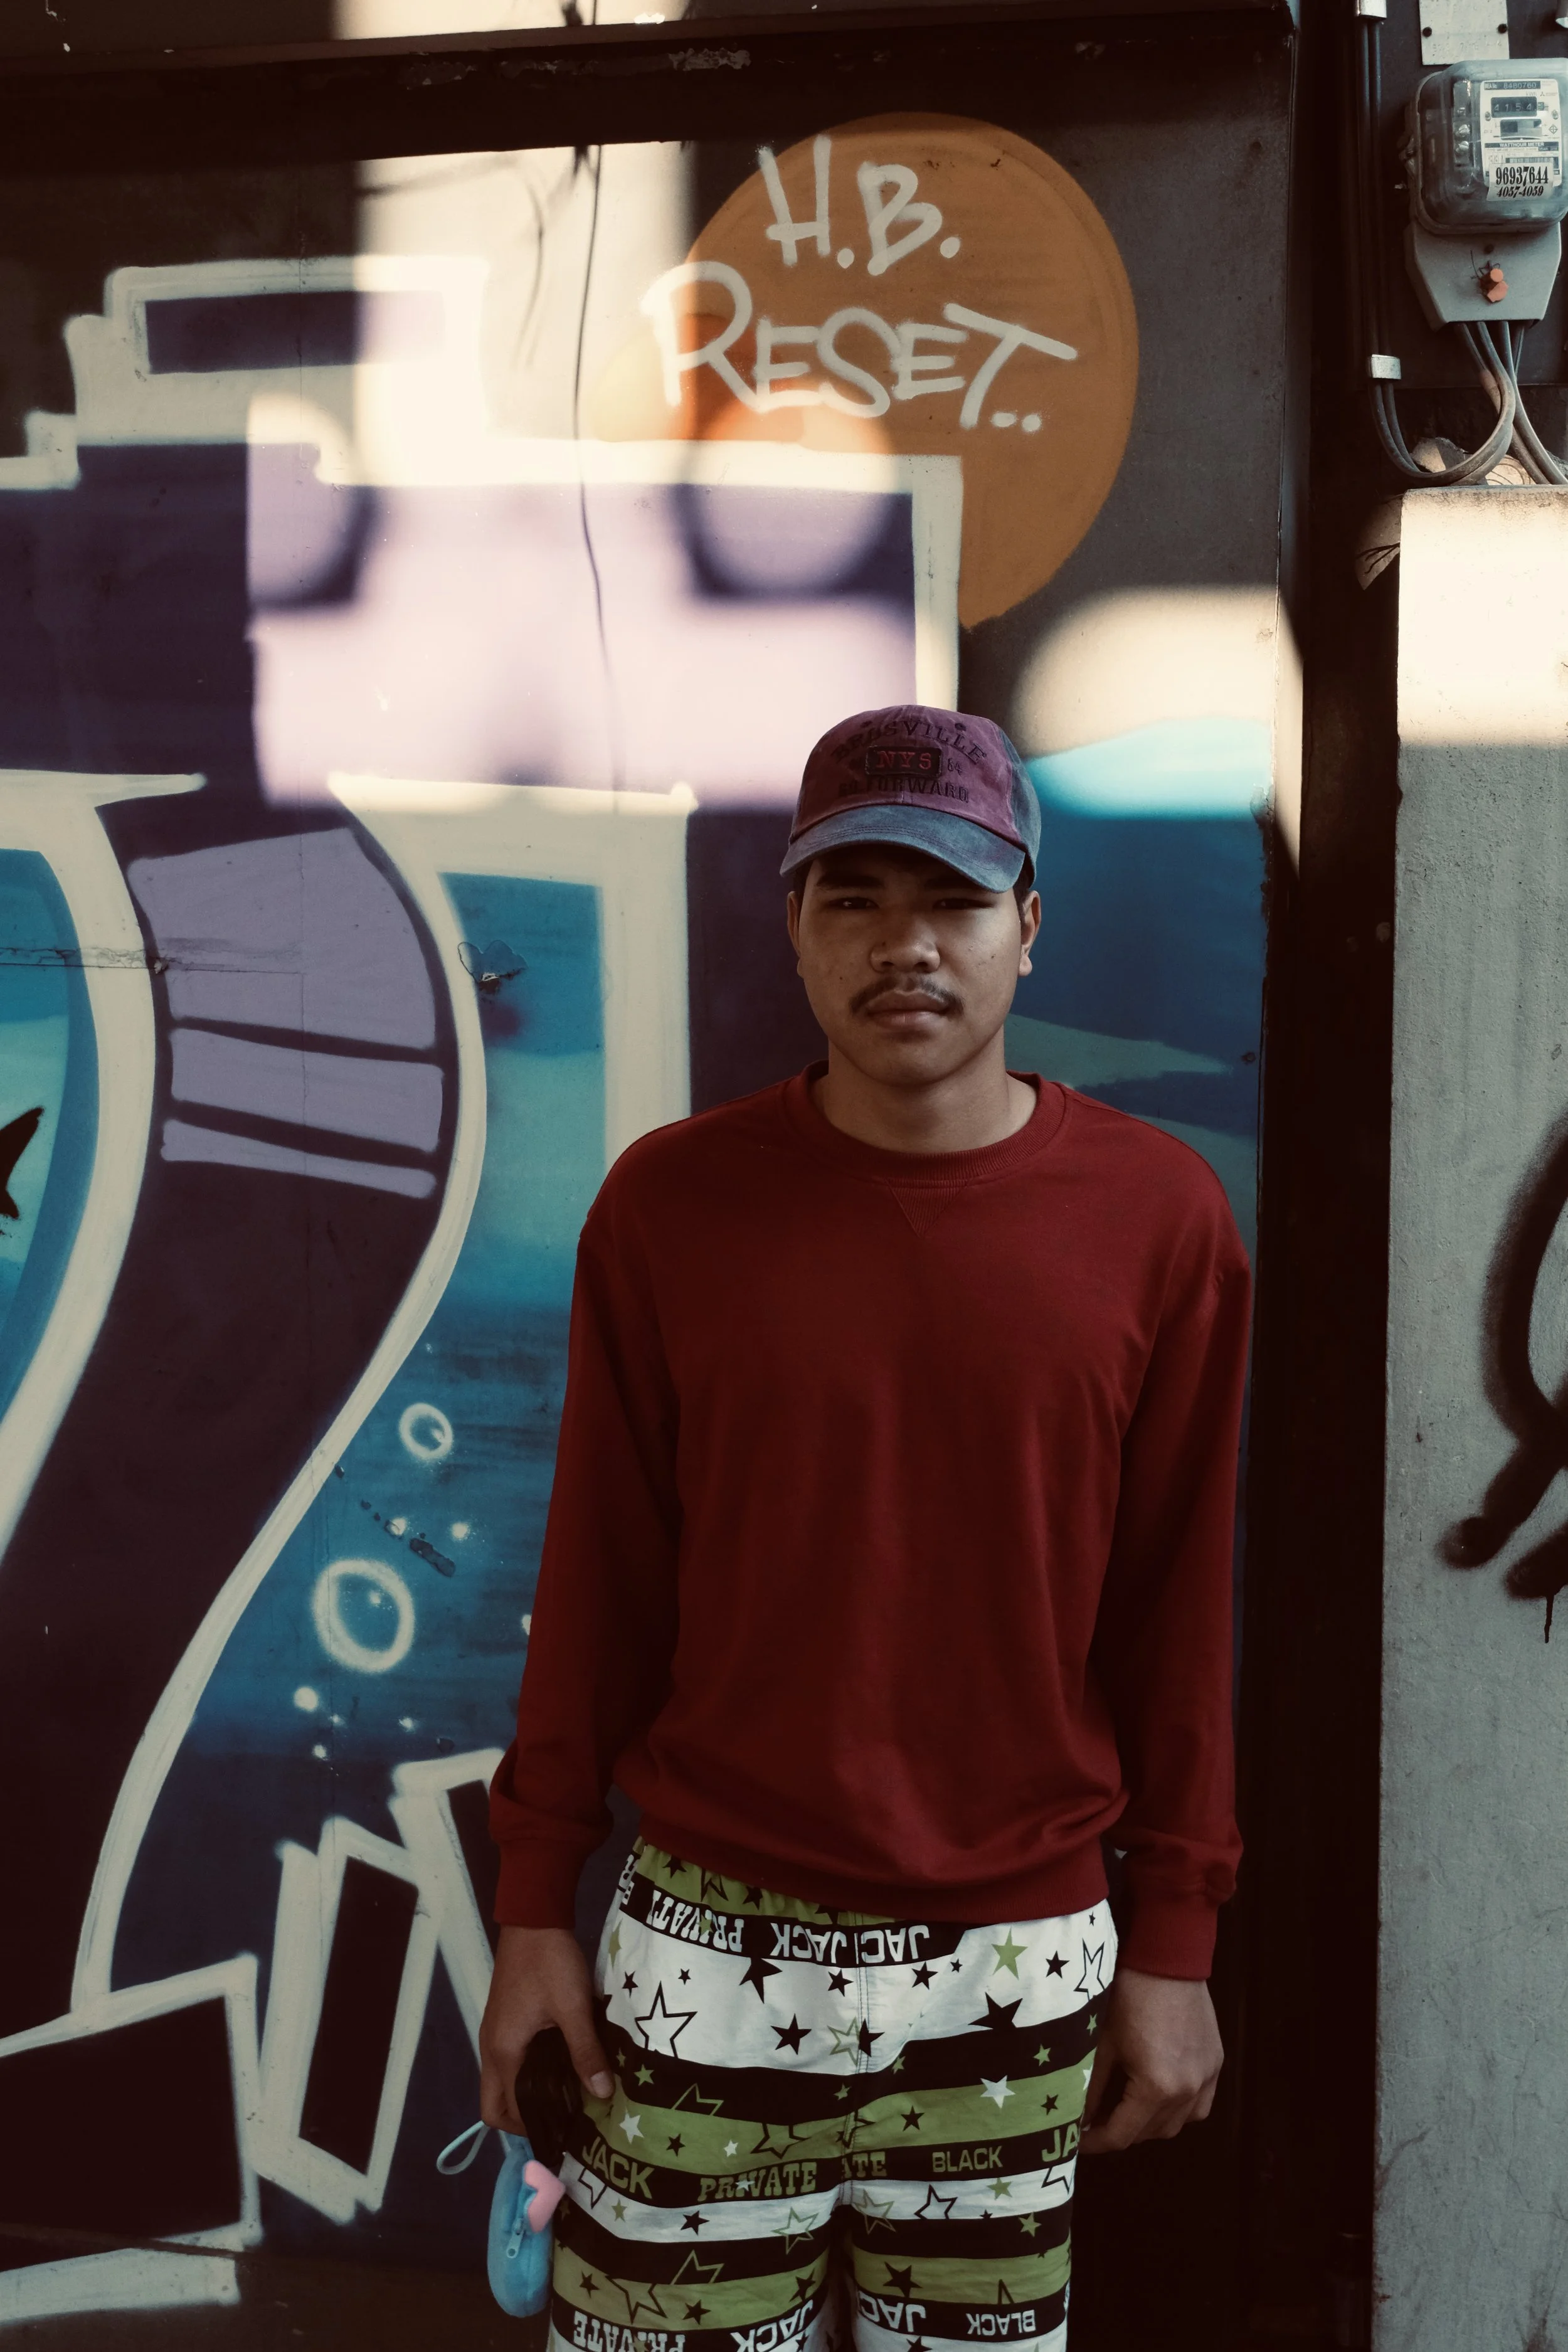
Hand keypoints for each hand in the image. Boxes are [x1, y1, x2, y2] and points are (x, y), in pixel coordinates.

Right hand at [479, 1925, 613, 2133]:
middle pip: (493, 2104)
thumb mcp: (573, 2007)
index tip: (568, 2130)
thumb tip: (601, 2095)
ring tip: (566, 2097)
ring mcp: (494, 2033)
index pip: (508, 2111)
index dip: (535, 2127)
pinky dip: (526, 2074)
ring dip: (525, 2096)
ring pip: (500, 2083)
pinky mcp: (504, 2020)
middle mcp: (491, 2049)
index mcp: (503, 2052)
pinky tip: (558, 2066)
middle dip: (522, 2120)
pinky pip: (508, 2062)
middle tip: (562, 2118)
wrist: (533, 1918)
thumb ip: (585, 2052)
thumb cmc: (550, 1964)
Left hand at [1079, 1967, 1221, 2154]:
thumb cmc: (1129, 1995)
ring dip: (1149, 2124)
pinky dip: (1178, 2109)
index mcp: (1157, 2087)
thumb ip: (1091, 2088)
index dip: (1095, 2142)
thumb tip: (1078, 2119)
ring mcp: (1207, 2078)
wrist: (1167, 1957)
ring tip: (1124, 2108)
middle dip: (1121, 2132)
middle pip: (1150, 2133)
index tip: (1076, 2140)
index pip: (1122, 2135)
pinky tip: (1158, 2095)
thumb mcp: (1103, 2043)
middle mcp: (1188, 2091)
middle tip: (1095, 2120)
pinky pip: (1198, 2106)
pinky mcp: (1216, 2064)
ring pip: (1177, 2124)